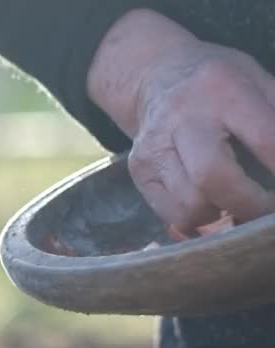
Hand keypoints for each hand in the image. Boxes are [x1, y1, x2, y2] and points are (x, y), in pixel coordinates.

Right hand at [88, 9, 274, 232]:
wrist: (155, 75)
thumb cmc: (219, 83)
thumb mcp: (257, 79)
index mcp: (223, 89)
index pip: (264, 138)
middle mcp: (182, 118)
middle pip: (211, 176)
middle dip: (248, 203)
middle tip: (266, 209)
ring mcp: (154, 147)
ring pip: (190, 204)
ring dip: (221, 214)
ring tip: (235, 202)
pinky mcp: (139, 170)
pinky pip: (172, 214)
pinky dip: (197, 219)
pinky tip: (209, 203)